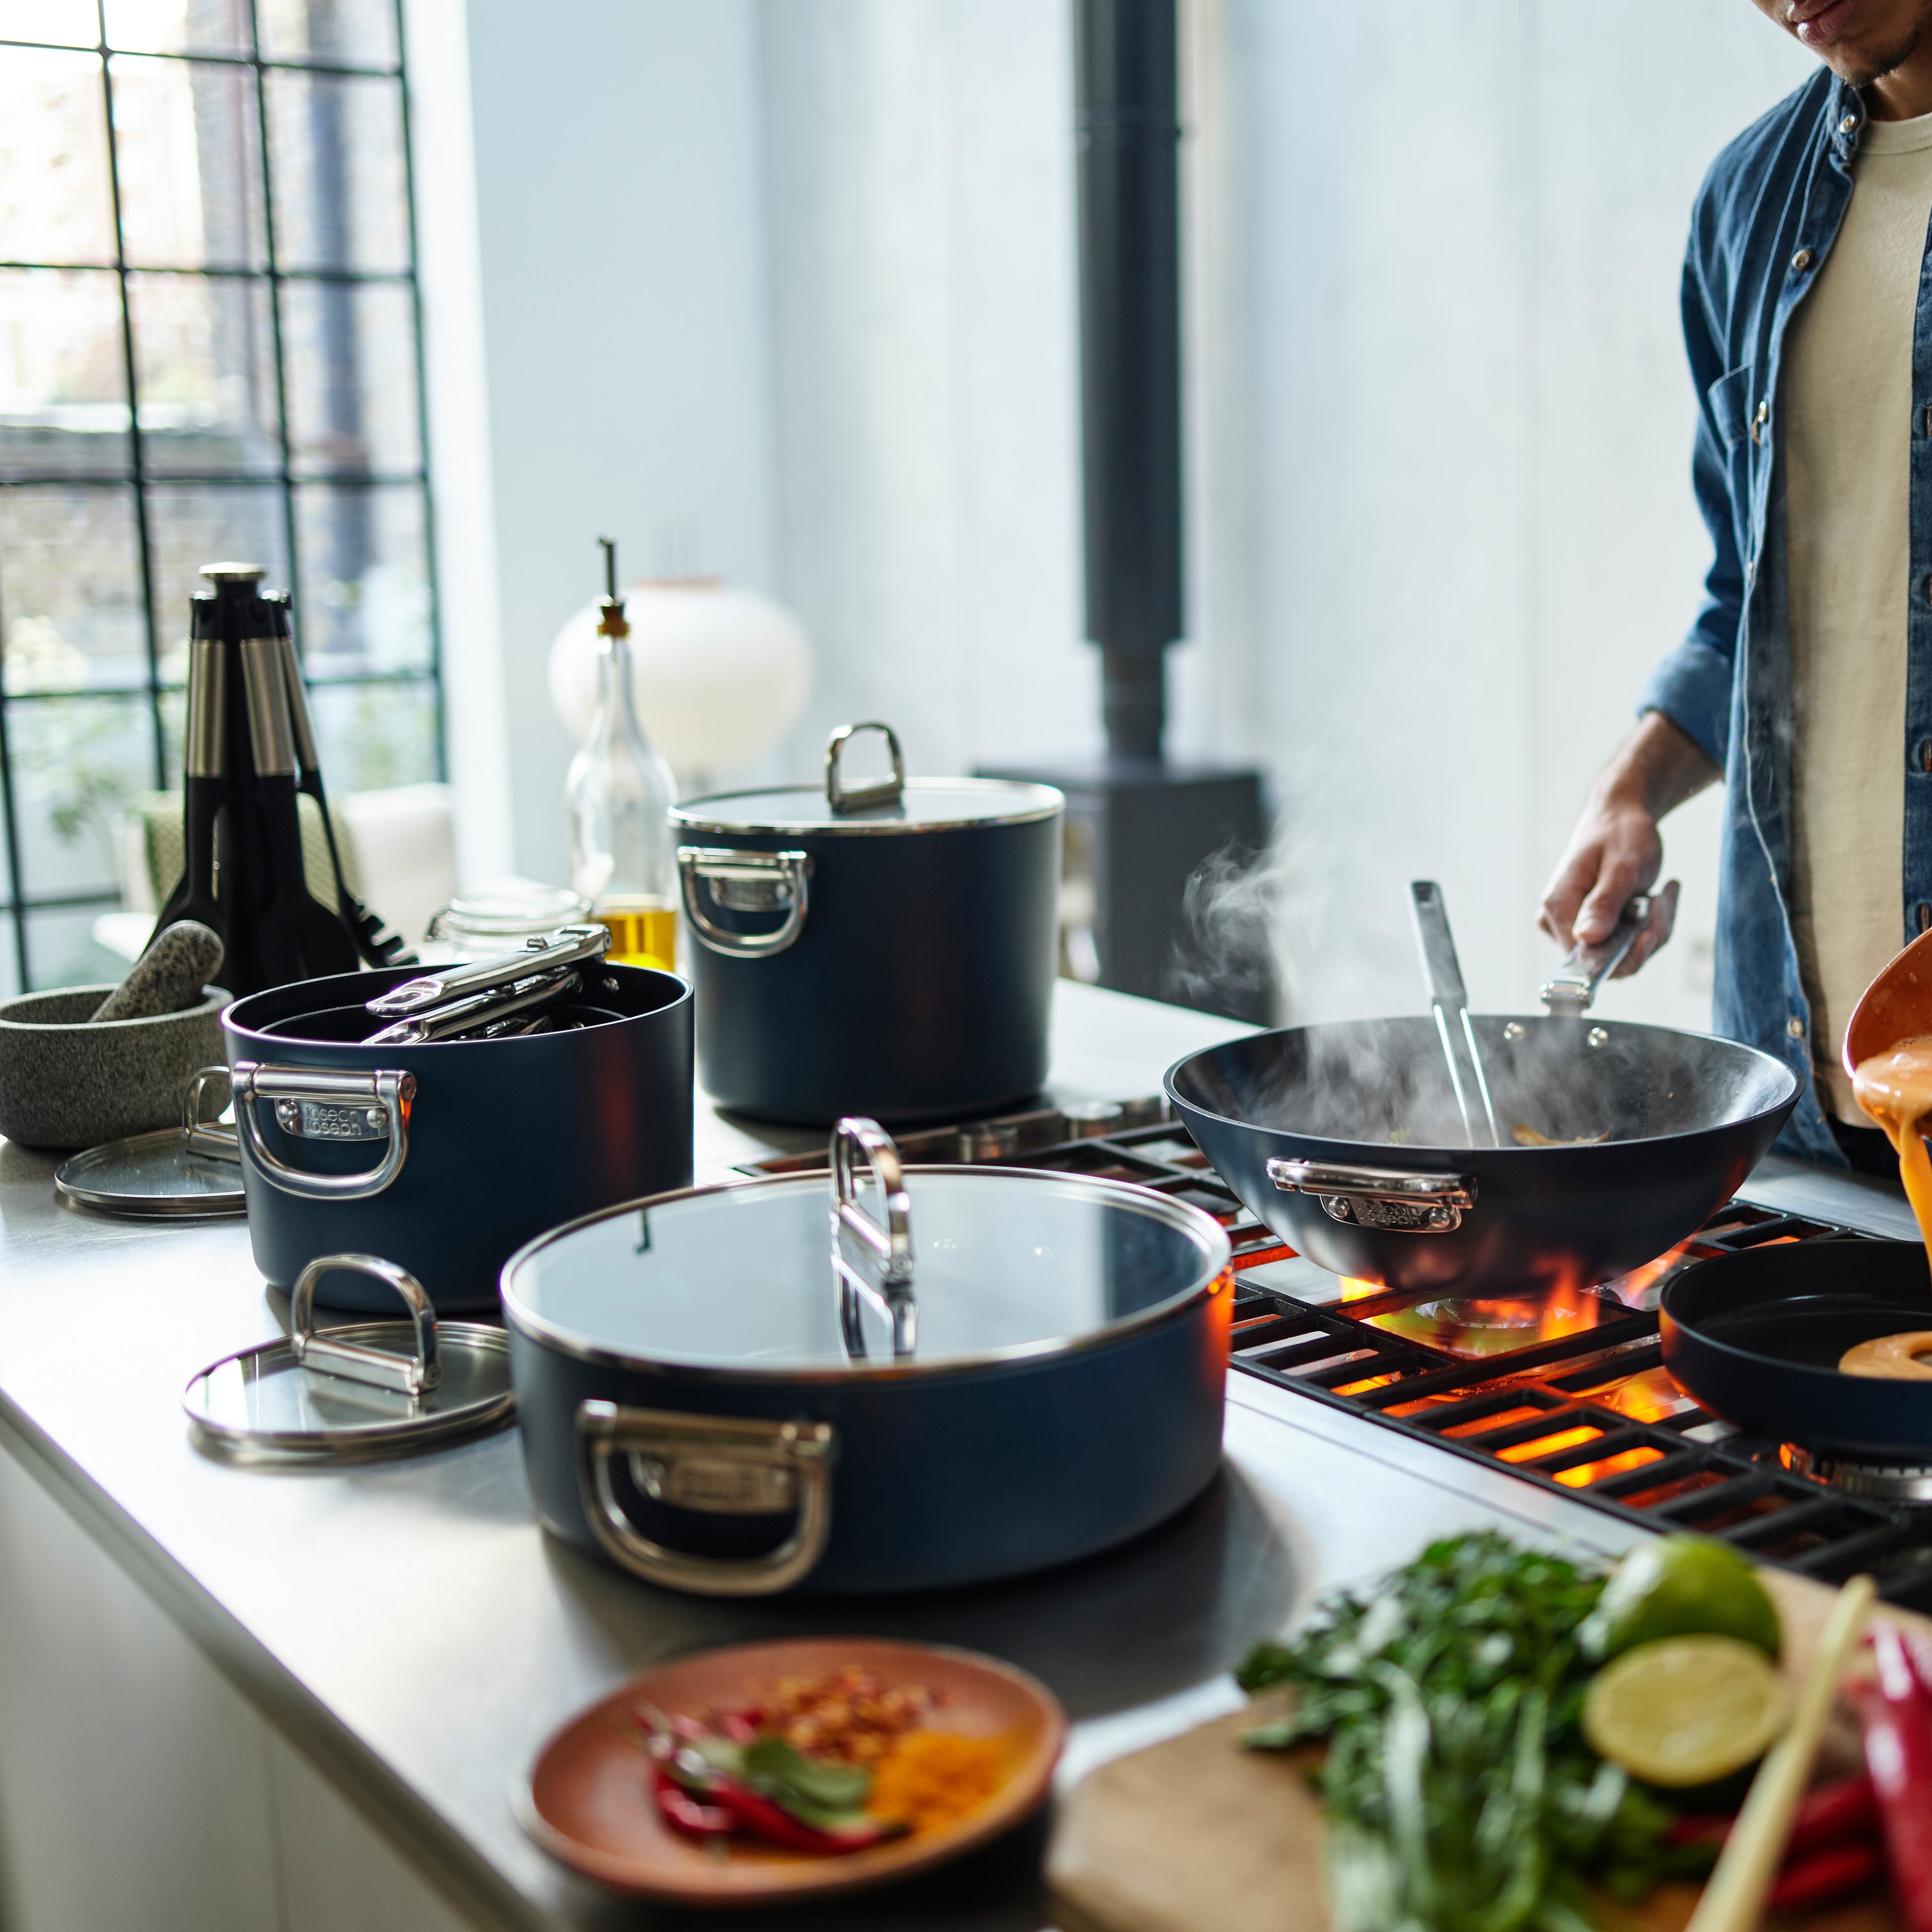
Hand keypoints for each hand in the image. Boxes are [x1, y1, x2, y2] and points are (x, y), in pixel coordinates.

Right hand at [1537, 712, 1715, 980]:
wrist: (1620, 814)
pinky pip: (1626, 944)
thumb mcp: (1621, 865)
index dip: (1625, 954)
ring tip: (1664, 894)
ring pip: (1622, 954)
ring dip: (1653, 928)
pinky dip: (1650, 926)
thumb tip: (1586, 939)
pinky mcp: (1593, 926)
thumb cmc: (1620, 833)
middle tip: (1664, 901)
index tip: (1652, 927)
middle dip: (1646, 937)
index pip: (1585, 959)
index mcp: (1558, 906)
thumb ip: (1603, 903)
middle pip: (1607, 960)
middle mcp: (1559, 921)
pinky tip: (1657, 898)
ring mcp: (1575, 924)